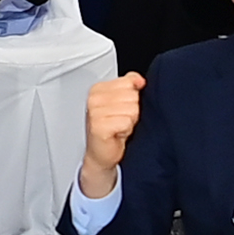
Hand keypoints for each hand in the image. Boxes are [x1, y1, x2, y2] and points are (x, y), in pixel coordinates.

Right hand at [79, 69, 145, 193]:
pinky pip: (126, 122)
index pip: (129, 83)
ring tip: (118, 127)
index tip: (120, 109)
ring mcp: (94, 112)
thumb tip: (139, 80)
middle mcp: (94, 99)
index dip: (131, 99)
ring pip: (132, 109)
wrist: (101, 154)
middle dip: (132, 111)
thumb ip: (130, 84)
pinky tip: (117, 134)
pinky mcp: (98, 126)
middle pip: (132, 96)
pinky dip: (126, 131)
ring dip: (129, 122)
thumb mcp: (121, 102)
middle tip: (120, 120)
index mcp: (97, 89)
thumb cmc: (112, 129)